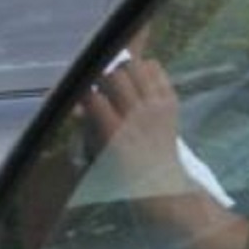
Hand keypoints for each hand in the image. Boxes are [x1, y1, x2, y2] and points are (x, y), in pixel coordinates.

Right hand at [80, 55, 190, 197]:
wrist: (161, 181)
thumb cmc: (123, 172)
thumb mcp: (99, 154)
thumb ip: (87, 126)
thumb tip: (77, 106)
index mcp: (116, 134)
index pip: (94, 98)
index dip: (84, 92)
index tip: (82, 94)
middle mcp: (138, 117)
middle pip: (115, 77)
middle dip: (103, 78)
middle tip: (100, 86)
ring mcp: (157, 106)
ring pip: (136, 67)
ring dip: (123, 70)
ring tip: (120, 81)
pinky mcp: (171, 100)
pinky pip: (156, 69)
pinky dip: (145, 70)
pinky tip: (138, 82)